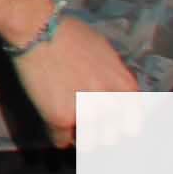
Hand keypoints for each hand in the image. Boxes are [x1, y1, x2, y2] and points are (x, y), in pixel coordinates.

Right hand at [15, 9, 134, 142]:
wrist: (38, 30)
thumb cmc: (70, 34)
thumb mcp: (106, 53)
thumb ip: (115, 78)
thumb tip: (116, 95)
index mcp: (125, 87)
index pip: (134, 122)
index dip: (122, 126)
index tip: (111, 126)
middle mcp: (110, 103)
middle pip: (111, 136)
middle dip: (100, 132)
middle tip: (87, 125)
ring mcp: (86, 113)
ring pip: (88, 143)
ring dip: (80, 138)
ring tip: (72, 129)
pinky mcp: (60, 118)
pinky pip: (61, 141)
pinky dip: (58, 137)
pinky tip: (55, 126)